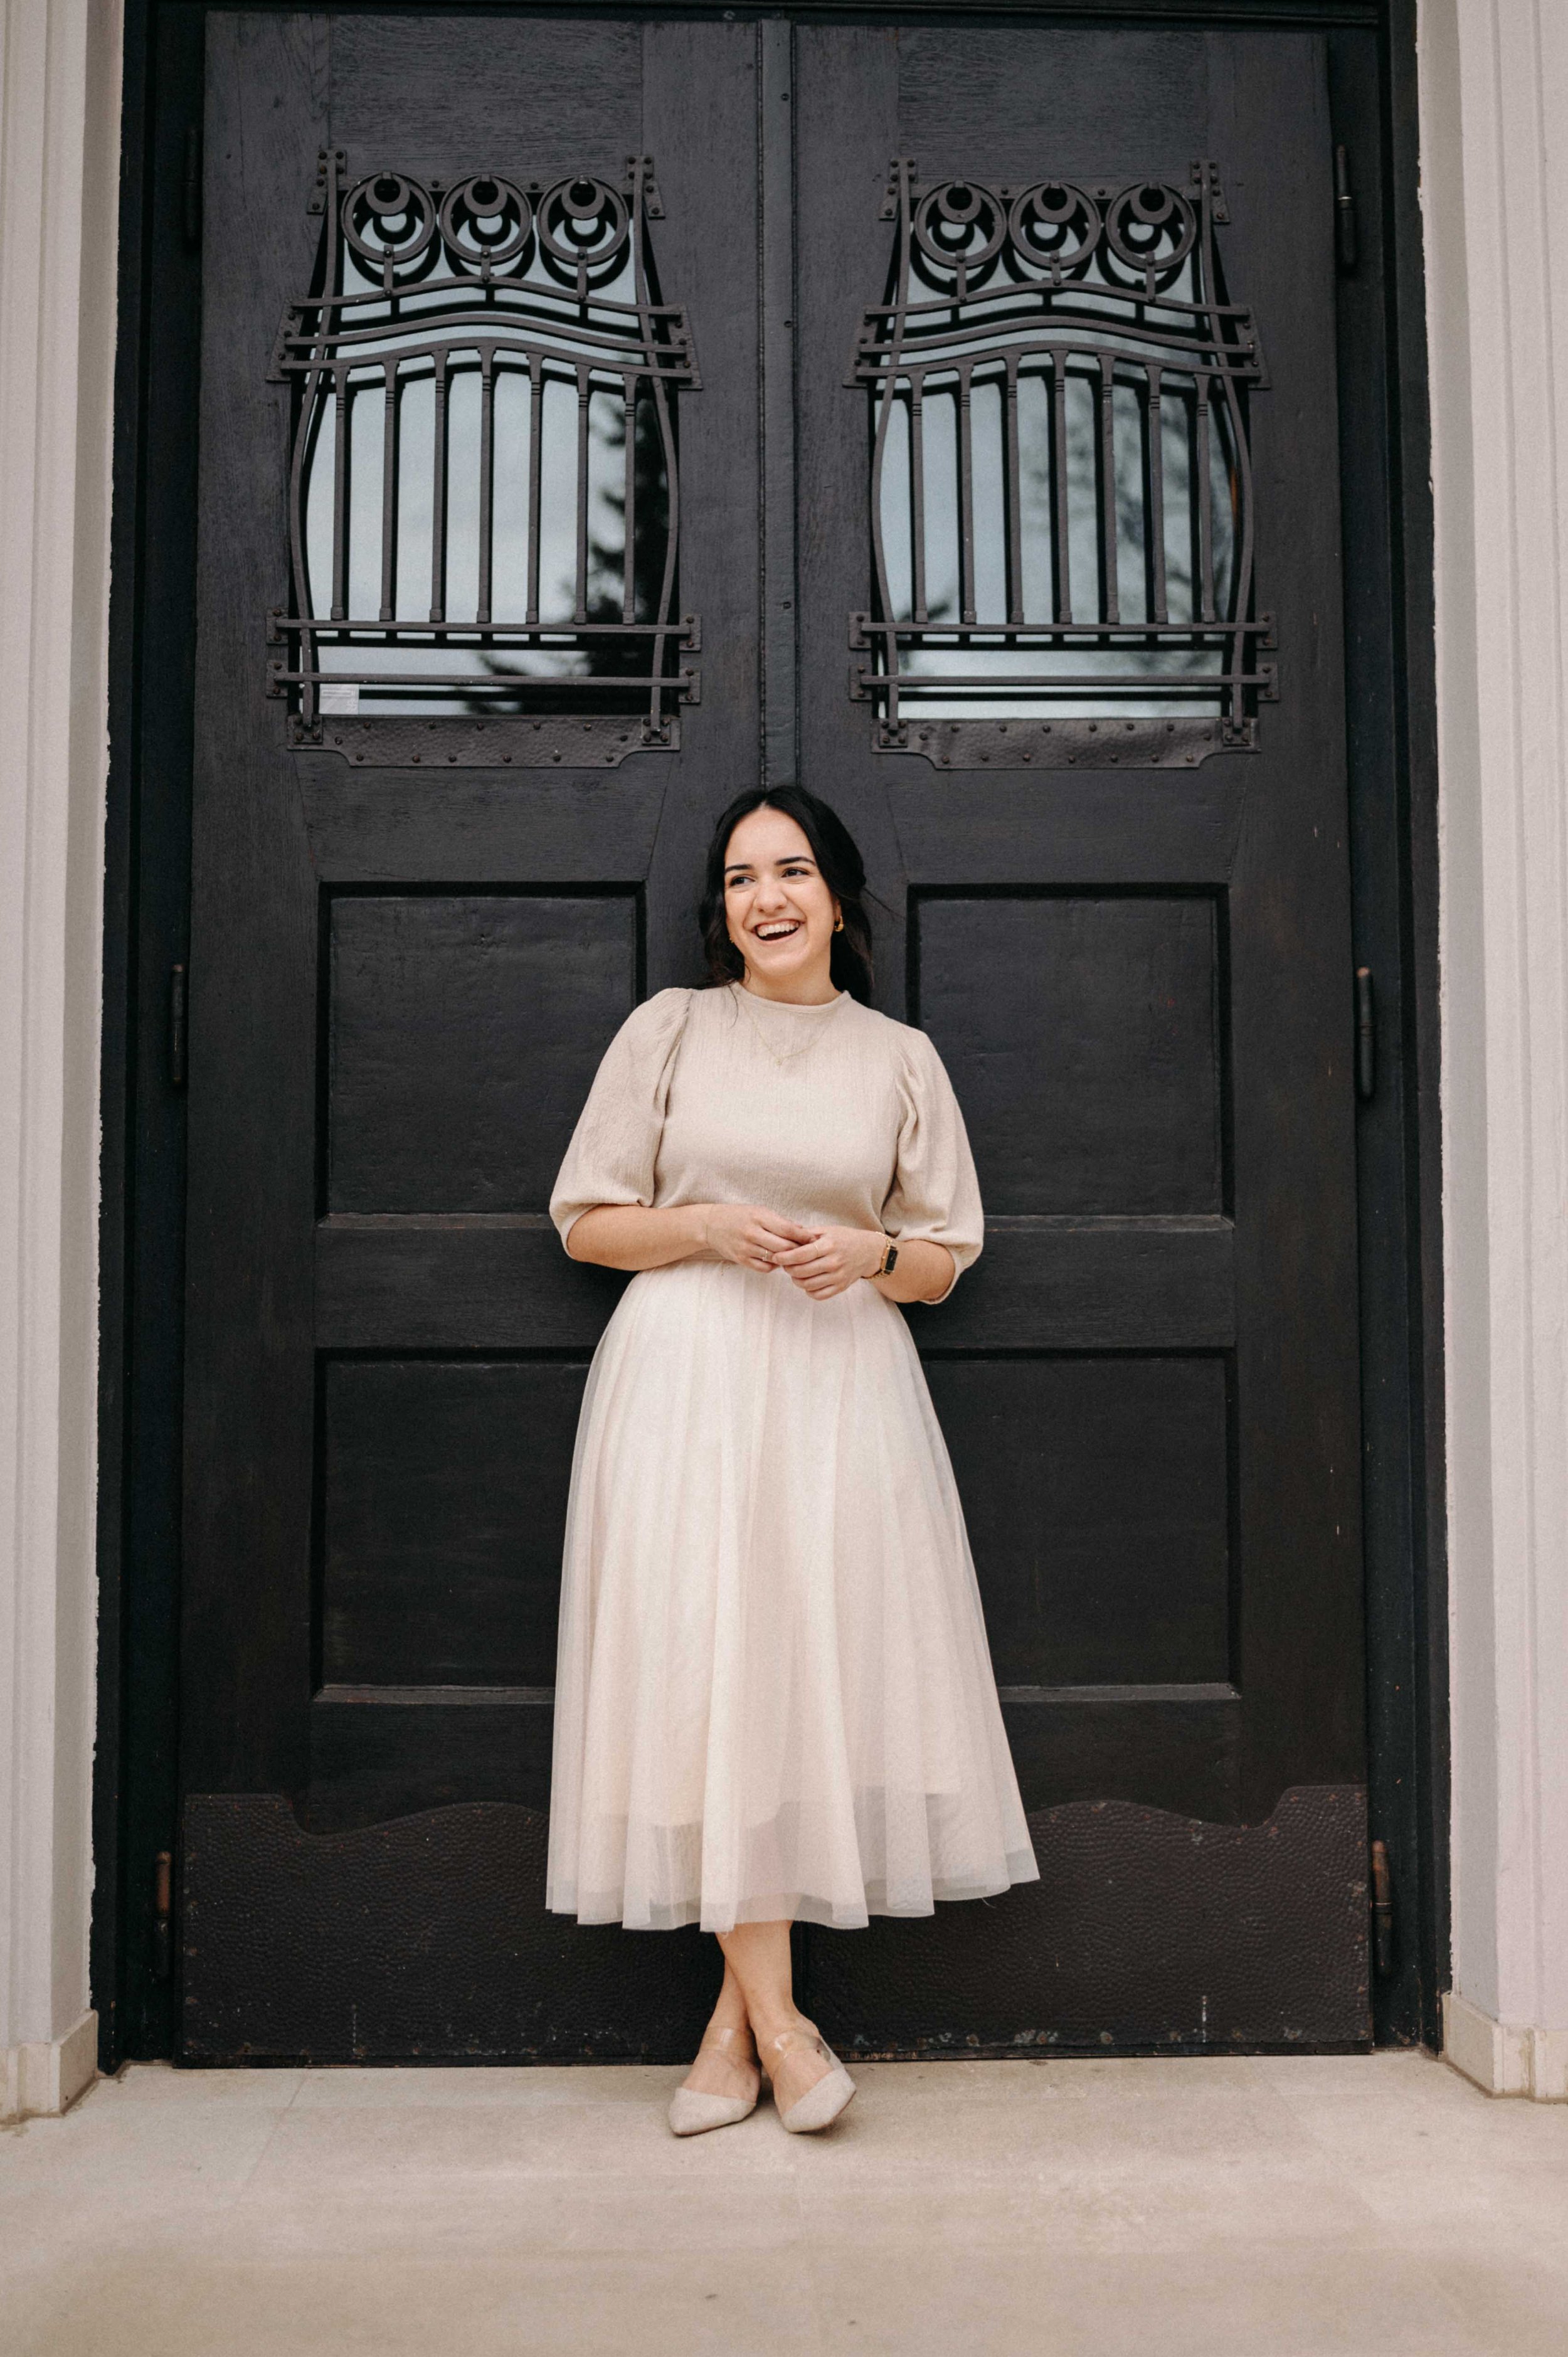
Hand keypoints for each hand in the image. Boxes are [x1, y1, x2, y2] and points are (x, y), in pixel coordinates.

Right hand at [699, 1203, 816, 1272]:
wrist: (711, 1225)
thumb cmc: (739, 1216)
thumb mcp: (759, 1211)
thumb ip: (780, 1221)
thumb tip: (803, 1231)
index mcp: (759, 1217)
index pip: (788, 1229)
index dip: (803, 1236)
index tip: (814, 1240)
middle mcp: (752, 1232)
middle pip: (784, 1247)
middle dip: (798, 1250)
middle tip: (808, 1252)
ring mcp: (745, 1247)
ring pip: (775, 1258)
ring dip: (787, 1259)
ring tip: (794, 1257)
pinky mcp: (741, 1259)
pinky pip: (764, 1267)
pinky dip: (774, 1266)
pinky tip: (777, 1261)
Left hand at [771, 1226, 886, 1299]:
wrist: (868, 1252)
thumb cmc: (845, 1239)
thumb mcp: (828, 1230)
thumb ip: (807, 1234)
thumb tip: (785, 1237)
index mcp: (829, 1245)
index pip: (801, 1255)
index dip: (785, 1257)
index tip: (776, 1256)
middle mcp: (834, 1262)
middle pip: (801, 1271)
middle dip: (788, 1268)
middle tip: (785, 1264)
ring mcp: (838, 1276)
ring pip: (807, 1285)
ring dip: (796, 1280)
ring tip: (795, 1272)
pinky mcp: (840, 1287)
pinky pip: (818, 1294)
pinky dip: (808, 1290)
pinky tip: (807, 1281)